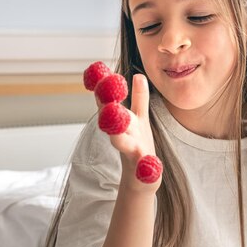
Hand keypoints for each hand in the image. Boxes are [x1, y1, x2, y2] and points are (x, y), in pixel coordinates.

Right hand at [96, 74, 160, 193]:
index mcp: (121, 121)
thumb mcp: (139, 119)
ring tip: (117, 131)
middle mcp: (121, 135)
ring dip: (118, 136)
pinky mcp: (143, 171)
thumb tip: (138, 75)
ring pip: (121, 144)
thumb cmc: (137, 144)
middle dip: (107, 110)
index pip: (109, 102)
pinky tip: (149, 166)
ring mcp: (131, 153)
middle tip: (106, 99)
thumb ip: (139, 98)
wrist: (140, 178)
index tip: (97, 68)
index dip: (103, 85)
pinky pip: (144, 170)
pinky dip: (145, 169)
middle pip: (110, 120)